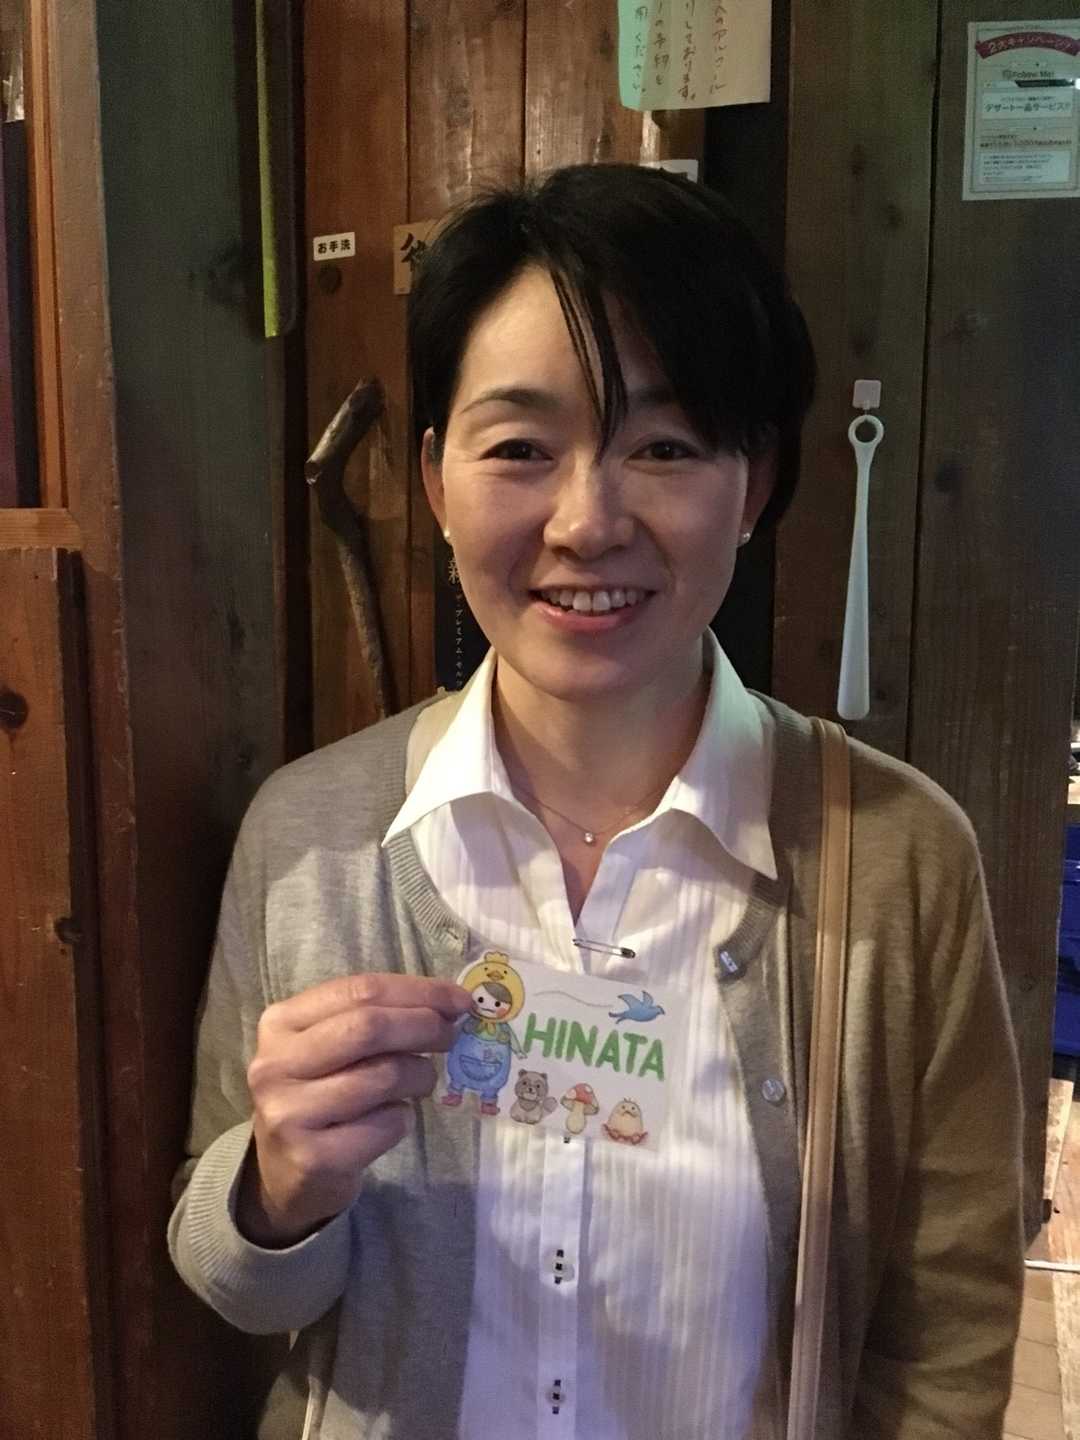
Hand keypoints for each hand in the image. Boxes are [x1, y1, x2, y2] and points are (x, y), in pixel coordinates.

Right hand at [237, 973, 471, 1246]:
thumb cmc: (318, 1094)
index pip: (359, 991)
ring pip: (384, 1076)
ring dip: (419, 1076)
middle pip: (369, 1027)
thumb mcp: (329, 1046)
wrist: (281, 1174)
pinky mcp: (311, 1158)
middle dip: (424, 1026)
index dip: (419, 992)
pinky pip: (386, 1124)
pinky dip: (403, 1117)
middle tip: (451, 1036)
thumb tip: (449, 1003)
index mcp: (280, 1023)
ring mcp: (289, 1113)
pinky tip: (392, 1119)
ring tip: (420, 1081)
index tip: (459, 1001)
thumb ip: (374, 1017)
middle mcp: (275, 1064)